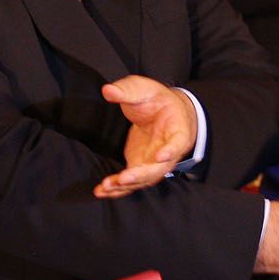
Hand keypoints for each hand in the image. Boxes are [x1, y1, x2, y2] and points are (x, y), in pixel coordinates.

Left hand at [97, 76, 197, 198]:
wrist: (163, 112)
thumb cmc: (157, 100)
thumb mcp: (144, 89)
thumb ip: (127, 90)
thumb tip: (108, 91)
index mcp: (177, 130)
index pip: (178, 142)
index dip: (171, 151)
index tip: (161, 156)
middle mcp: (168, 152)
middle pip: (158, 169)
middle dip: (141, 175)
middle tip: (124, 178)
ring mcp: (153, 162)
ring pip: (142, 179)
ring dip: (125, 186)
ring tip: (106, 187)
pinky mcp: (140, 165)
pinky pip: (130, 181)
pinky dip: (116, 188)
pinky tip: (101, 190)